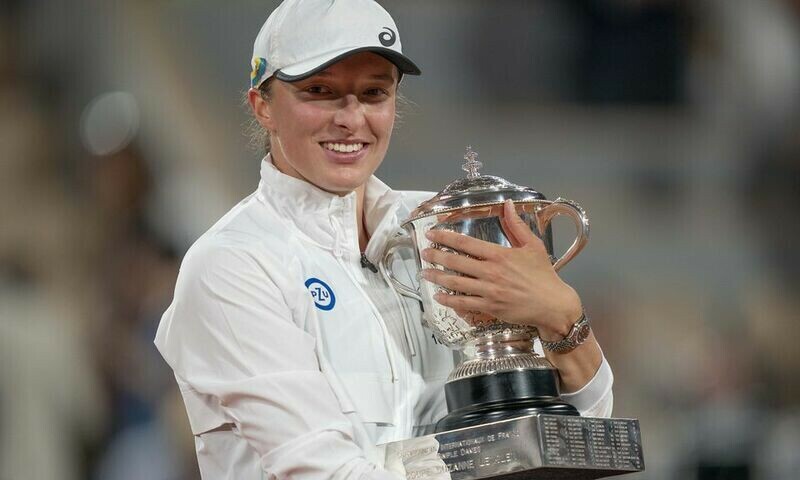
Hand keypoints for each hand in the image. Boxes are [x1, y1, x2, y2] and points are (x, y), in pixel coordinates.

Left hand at [420, 200, 582, 340]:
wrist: (552, 304)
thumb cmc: (543, 275)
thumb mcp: (533, 245)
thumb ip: (517, 225)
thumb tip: (508, 204)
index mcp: (499, 255)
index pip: (466, 243)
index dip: (446, 238)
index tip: (432, 234)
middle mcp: (491, 272)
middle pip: (456, 262)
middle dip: (436, 256)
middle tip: (424, 253)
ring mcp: (489, 291)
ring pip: (456, 283)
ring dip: (438, 277)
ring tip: (425, 273)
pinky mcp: (489, 307)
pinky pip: (464, 303)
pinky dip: (449, 300)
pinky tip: (439, 296)